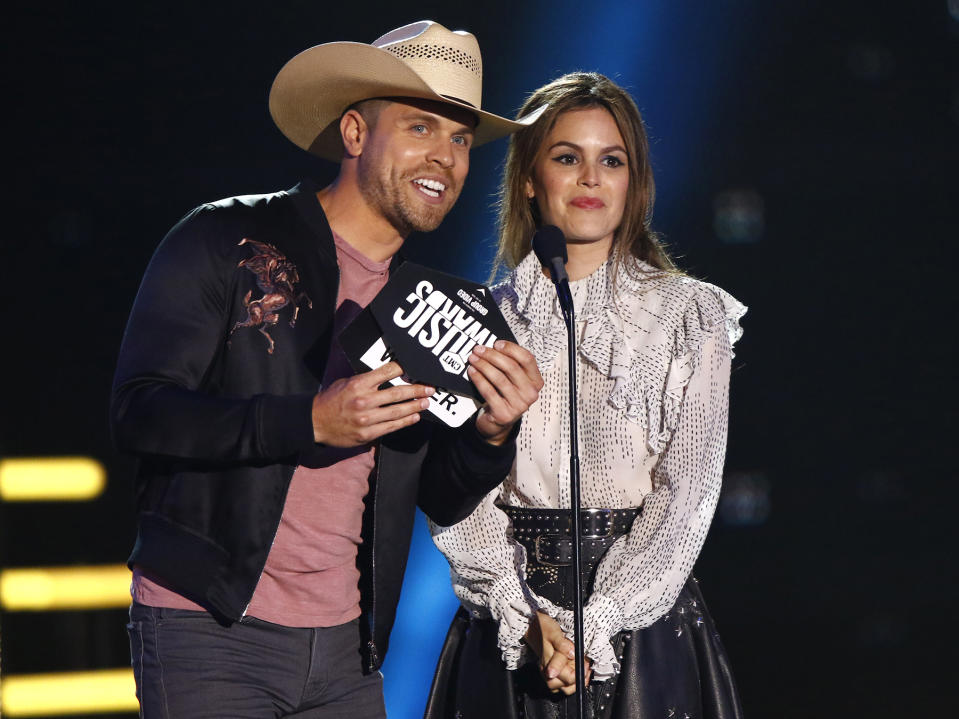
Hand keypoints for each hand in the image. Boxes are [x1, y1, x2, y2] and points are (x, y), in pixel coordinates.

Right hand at [311, 362, 433, 446]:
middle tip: (430, 388)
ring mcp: (366, 419)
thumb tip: (388, 375)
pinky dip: (405, 421)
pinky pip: (391, 427)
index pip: (387, 372)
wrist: (314, 422)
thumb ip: (366, 380)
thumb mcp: (345, 383)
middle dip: (417, 390)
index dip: (403, 368)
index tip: (416, 367)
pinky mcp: (367, 434)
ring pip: (398, 412)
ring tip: (426, 402)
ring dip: (415, 406)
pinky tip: (414, 417)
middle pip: (398, 393)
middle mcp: (364, 401)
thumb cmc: (330, 400)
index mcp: (358, 384)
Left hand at [468, 340, 542, 444]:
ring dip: (483, 366)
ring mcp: (519, 405)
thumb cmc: (506, 396)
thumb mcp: (514, 380)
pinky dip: (479, 379)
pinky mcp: (504, 413)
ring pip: (499, 378)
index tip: (497, 343)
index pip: (527, 359)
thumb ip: (510, 364)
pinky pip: (489, 391)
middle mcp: (530, 393)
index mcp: (536, 381)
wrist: (499, 421)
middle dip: (492, 355)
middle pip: (511, 367)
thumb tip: (494, 346)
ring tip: (473, 359)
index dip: (511, 349)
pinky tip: (472, 372)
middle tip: (479, 350)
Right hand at [524, 611, 591, 694]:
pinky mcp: (552, 672)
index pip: (567, 678)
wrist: (532, 625)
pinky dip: (572, 680)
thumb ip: (563, 644)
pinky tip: (577, 669)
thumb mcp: (553, 632)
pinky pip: (563, 683)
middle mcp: (548, 672)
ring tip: (583, 669)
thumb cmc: (542, 628)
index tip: (586, 663)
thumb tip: (573, 654)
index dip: (579, 672)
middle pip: (566, 687)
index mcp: (548, 664)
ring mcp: (549, 673)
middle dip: (579, 679)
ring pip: (565, 687)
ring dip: (576, 681)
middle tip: (586, 666)